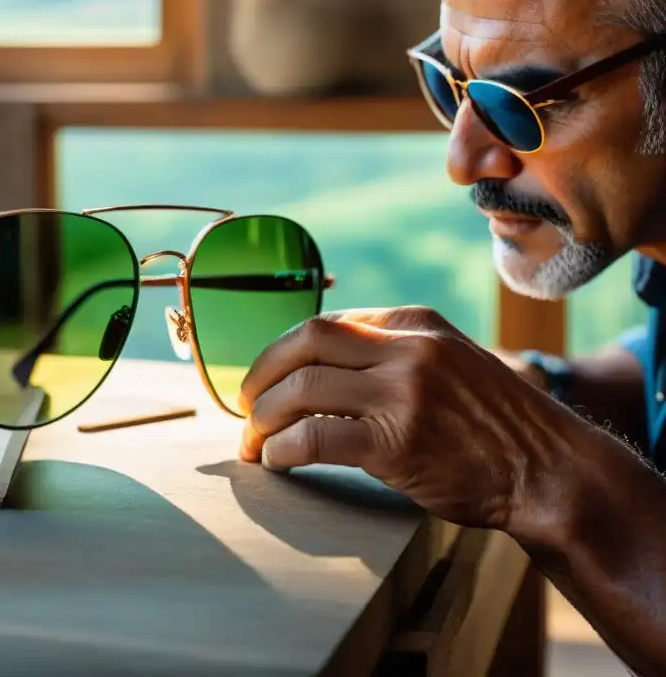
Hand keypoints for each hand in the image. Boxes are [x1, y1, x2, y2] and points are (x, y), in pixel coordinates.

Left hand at [237, 306, 579, 532]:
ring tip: (254, 441)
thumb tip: (318, 365)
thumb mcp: (450, 361)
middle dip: (260, 372)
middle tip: (244, 404)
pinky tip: (276, 460)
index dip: (283, 350)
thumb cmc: (494, 423)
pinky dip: (283, 448)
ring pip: (301, 388)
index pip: (327, 322)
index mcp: (415, 322)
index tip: (266, 377)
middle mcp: (407, 348)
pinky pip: (314, 436)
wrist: (550, 470)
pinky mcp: (397, 443)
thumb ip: (393, 352)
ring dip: (264, 417)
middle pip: (304, 342)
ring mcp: (403, 393)